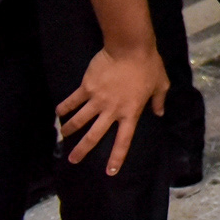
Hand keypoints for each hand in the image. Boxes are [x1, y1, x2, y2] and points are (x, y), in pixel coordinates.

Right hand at [57, 46, 169, 174]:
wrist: (130, 48)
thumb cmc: (149, 65)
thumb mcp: (161, 84)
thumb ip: (159, 100)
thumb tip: (159, 112)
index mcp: (130, 112)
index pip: (123, 140)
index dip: (116, 157)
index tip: (109, 172)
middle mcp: (111, 110)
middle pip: (94, 135)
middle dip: (82, 149)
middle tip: (72, 160)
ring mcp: (97, 99)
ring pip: (79, 120)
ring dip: (69, 129)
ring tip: (62, 135)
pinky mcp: (86, 87)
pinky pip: (72, 101)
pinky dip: (64, 107)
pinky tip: (58, 113)